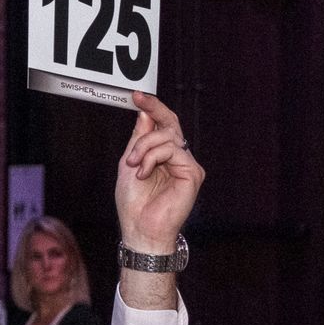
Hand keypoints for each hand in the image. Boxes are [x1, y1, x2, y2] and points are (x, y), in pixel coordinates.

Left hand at [115, 91, 203, 254]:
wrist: (140, 229)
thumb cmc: (134, 204)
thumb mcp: (130, 163)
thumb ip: (139, 139)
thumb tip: (145, 112)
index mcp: (164, 155)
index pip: (163, 124)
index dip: (153, 107)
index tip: (137, 94)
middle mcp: (178, 158)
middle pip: (169, 123)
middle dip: (152, 113)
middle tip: (137, 105)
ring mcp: (187, 165)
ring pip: (167, 136)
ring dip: (144, 147)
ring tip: (134, 165)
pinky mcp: (193, 173)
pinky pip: (172, 150)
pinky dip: (153, 158)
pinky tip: (144, 173)